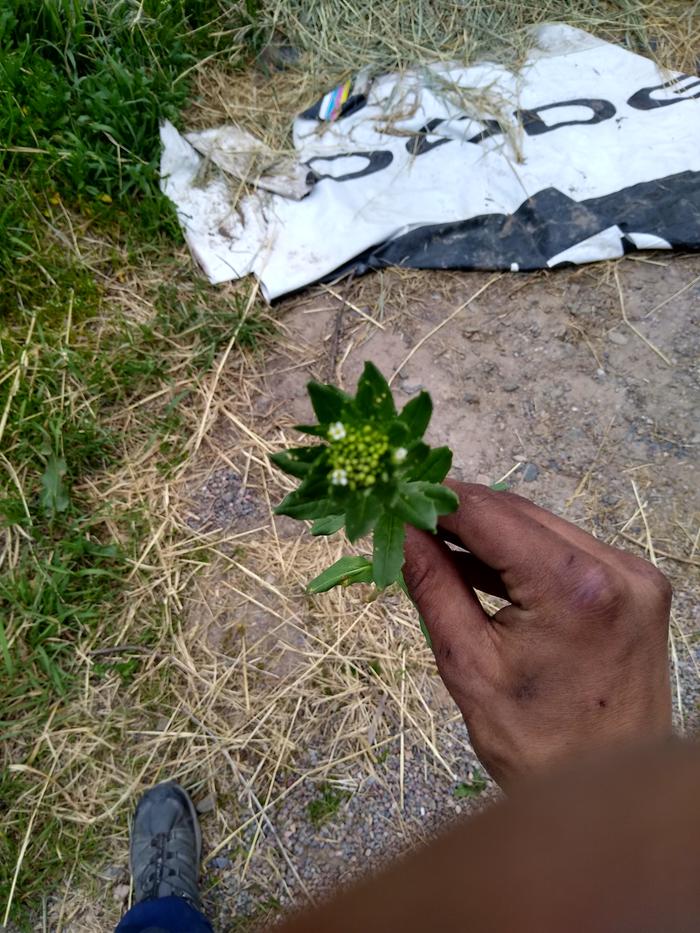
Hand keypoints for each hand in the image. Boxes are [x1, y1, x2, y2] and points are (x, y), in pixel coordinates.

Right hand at [403, 482, 672, 788]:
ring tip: (434, 541)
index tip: (398, 494)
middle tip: (409, 518)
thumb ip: (433, 585)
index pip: (491, 515)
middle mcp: (616, 568)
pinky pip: (566, 551)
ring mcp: (633, 575)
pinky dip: (521, 554)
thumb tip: (401, 532)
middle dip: (460, 514)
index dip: (439, 500)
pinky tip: (479, 563)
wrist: (609, 793)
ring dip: (489, 532)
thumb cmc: (535, 744)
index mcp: (575, 587)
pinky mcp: (636, 587)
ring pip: (542, 528)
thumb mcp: (467, 663)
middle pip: (519, 514)